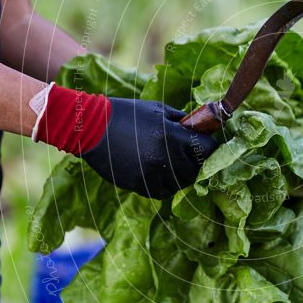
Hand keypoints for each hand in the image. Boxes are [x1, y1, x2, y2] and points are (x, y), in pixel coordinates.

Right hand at [82, 98, 217, 198]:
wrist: (92, 128)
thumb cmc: (127, 113)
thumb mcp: (158, 109)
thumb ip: (181, 120)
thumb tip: (200, 127)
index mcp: (172, 135)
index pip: (207, 149)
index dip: (210, 148)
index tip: (207, 147)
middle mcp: (164, 157)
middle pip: (196, 171)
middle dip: (197, 164)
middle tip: (191, 157)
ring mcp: (151, 174)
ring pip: (180, 184)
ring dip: (181, 176)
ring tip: (174, 164)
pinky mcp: (139, 185)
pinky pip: (162, 192)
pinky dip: (166, 185)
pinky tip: (160, 173)